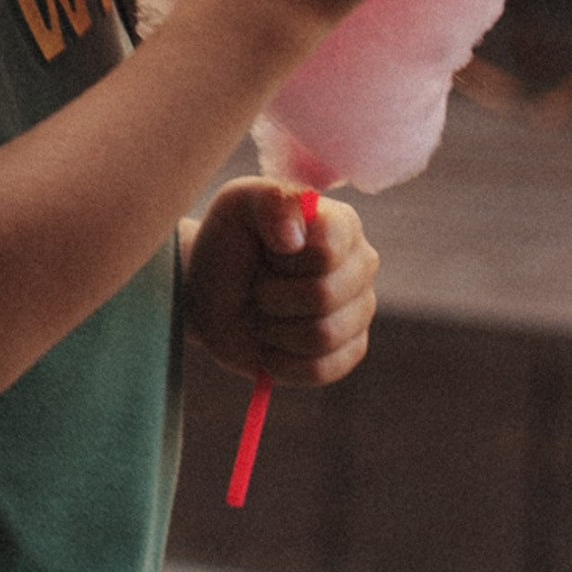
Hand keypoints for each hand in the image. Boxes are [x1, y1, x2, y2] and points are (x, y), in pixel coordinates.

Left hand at [182, 179, 377, 384]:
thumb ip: (271, 202)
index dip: (283, 260)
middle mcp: (361, 265)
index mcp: (342, 224)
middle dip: (272, 297)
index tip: (265, 251)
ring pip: (322, 336)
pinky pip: (321, 370)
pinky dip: (281, 361)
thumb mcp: (238, 205)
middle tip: (257, 286)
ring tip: (262, 313)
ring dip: (274, 330)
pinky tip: (271, 344)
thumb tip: (294, 238)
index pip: (326, 252)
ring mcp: (361, 311)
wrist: (210, 293)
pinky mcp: (350, 351)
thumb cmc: (229, 242)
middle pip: (324, 297)